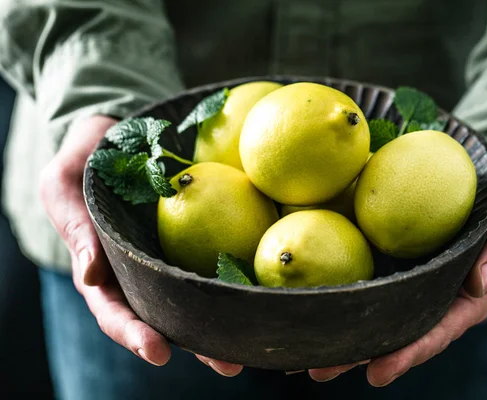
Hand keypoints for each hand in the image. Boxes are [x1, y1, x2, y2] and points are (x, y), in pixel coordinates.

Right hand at [39, 115, 242, 375]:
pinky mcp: (202, 235)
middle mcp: (144, 271)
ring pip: (200, 296)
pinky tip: (265, 291)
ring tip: (254, 345)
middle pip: (168, 316)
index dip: (134, 334)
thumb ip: (75, 226)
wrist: (118, 134)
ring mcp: (175, 255)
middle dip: (195, 344)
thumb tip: (92, 275)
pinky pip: (220, 257)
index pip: (117, 311)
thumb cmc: (83, 161)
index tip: (157, 351)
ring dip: (226, 323)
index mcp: (107, 271)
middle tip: (227, 364)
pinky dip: (240, 277)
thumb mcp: (64, 185)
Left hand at [308, 144, 486, 385]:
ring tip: (302, 349)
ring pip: (375, 306)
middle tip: (319, 369)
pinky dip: (340, 285)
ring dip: (341, 327)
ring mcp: (412, 270)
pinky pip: (366, 269)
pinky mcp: (392, 247)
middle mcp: (436, 287)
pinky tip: (309, 295)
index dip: (410, 351)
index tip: (377, 370)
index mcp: (470, 290)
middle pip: (397, 327)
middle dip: (360, 351)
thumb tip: (480, 281)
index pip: (439, 328)